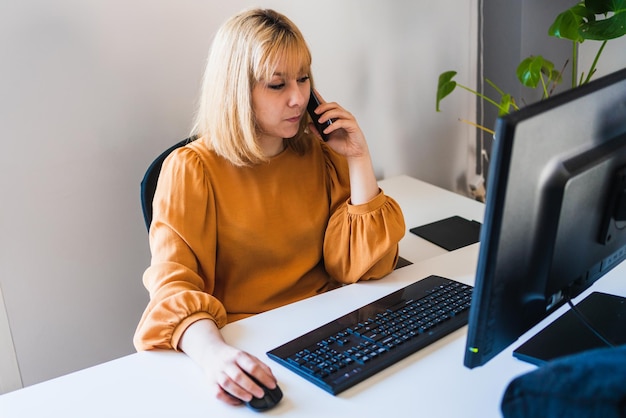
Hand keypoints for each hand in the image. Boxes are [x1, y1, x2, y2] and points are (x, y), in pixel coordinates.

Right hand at [178, 319, 277, 405]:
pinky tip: (236, 400)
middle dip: (251, 386)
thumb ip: (259, 365)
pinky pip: (218, 392)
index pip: (252, 366)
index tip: (271, 384)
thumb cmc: (231, 356)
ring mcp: (219, 373)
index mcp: (239, 356)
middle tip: (261, 393)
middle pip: (239, 376)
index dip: (263, 376)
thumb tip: (272, 378)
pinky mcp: (212, 382)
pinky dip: (227, 399)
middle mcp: (228, 364)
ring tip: (249, 398)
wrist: (211, 352)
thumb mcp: (246, 356)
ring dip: (239, 392)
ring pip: (227, 384)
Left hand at [310, 89, 378, 203]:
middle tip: (315, 112)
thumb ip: (318, 131)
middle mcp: (343, 116)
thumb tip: (310, 124)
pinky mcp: (353, 126)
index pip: (328, 105)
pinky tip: (327, 130)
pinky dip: (333, 125)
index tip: (312, 93)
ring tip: (320, 121)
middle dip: (323, 107)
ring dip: (327, 115)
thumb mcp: (326, 138)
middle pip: (333, 105)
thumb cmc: (342, 145)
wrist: (353, 153)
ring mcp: (349, 120)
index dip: (320, 98)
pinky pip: (342, 122)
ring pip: (338, 111)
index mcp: (337, 117)